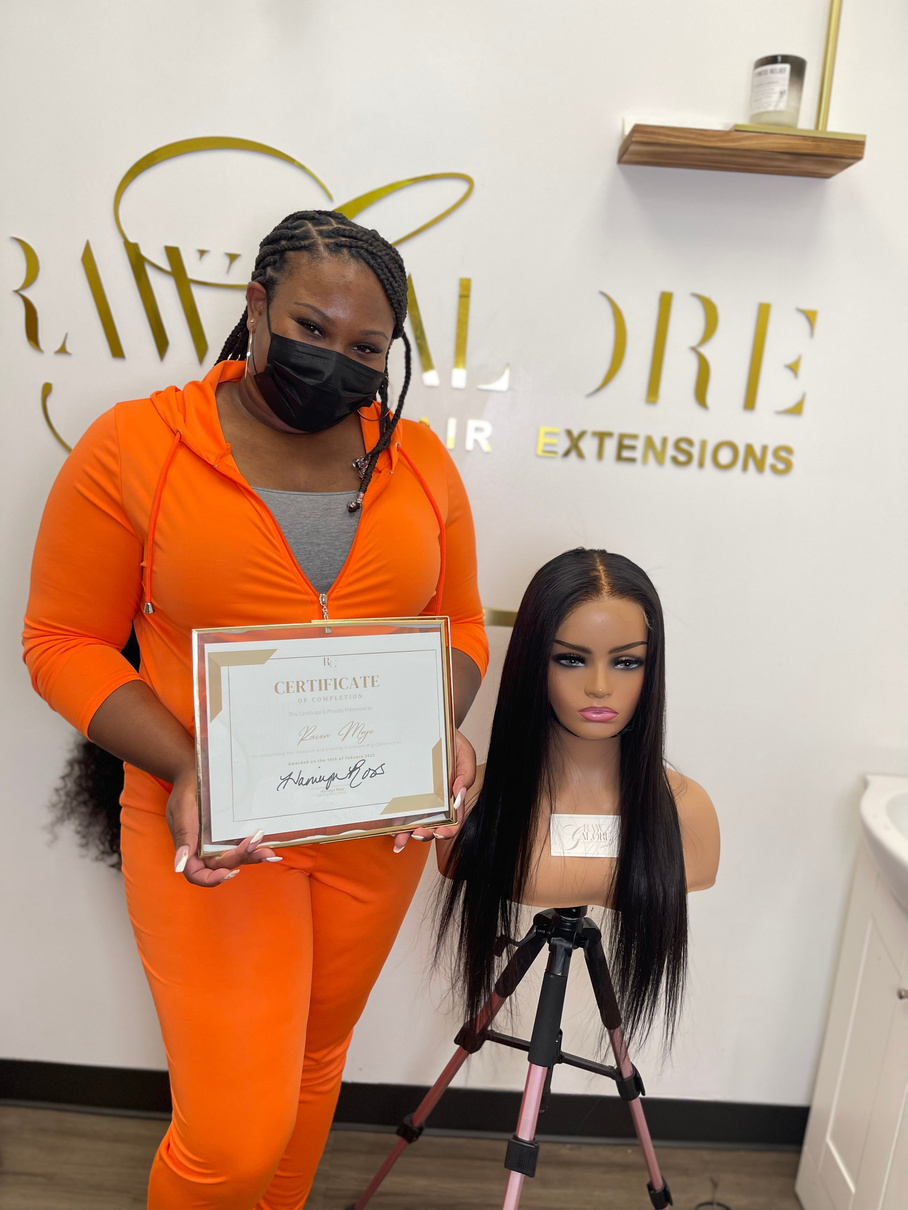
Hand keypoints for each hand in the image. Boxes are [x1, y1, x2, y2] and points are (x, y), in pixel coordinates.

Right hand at [167, 765, 280, 886]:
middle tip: (259, 849)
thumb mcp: (181, 813)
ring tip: (270, 853)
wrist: (197, 772)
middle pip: (223, 865)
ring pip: (237, 857)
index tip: (227, 873)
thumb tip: (178, 867)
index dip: (212, 879)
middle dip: (242, 859)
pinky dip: (256, 846)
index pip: (198, 875)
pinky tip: (269, 844)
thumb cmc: (185, 792)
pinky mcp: (232, 833)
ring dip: (254, 856)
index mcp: (189, 850)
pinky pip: (244, 843)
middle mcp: (205, 850)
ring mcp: (220, 842)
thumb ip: (183, 839)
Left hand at [392, 730, 475, 852]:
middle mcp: (435, 801)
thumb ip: (467, 773)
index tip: (440, 831)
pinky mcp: (403, 792)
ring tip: (399, 840)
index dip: (448, 829)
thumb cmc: (450, 740)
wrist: (430, 725)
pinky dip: (394, 820)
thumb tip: (459, 794)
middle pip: (432, 825)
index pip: (454, 819)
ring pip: (413, 822)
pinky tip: (389, 827)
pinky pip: (398, 808)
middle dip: (425, 834)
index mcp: (452, 796)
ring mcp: (418, 798)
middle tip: (417, 834)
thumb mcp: (464, 752)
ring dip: (406, 834)